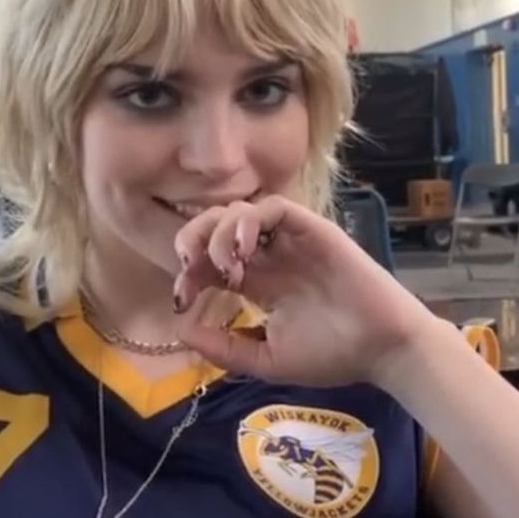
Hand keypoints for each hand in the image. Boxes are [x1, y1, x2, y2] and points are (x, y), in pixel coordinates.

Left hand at [173, 195, 436, 387]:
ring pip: (238, 210)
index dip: (188, 272)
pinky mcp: (310, 227)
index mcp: (257, 281)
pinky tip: (244, 249)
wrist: (383, 350)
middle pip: (215, 226)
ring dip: (218, 232)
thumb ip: (225, 348)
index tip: (181, 298)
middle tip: (189, 264)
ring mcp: (288, 239)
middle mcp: (267, 255)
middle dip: (192, 238)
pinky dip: (249, 220)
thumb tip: (181, 330)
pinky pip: (272, 207)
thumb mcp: (267, 358)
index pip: (208, 261)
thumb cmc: (332, 354)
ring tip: (225, 265)